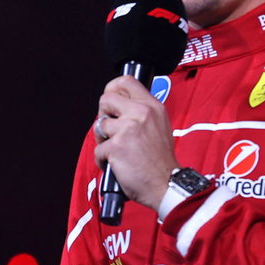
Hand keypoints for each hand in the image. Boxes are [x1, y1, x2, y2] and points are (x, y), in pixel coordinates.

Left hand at [93, 74, 178, 208]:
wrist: (166, 184)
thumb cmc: (161, 161)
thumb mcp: (159, 126)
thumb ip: (141, 113)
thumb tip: (119, 107)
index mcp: (152, 107)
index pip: (126, 81)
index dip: (112, 89)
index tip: (111, 103)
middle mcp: (141, 113)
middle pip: (106, 99)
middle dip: (103, 114)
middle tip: (111, 129)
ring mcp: (127, 129)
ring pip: (99, 125)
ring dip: (103, 140)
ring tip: (116, 150)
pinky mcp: (116, 146)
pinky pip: (98, 149)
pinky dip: (103, 160)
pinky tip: (116, 165)